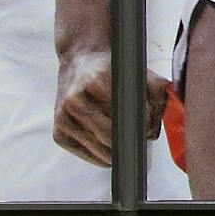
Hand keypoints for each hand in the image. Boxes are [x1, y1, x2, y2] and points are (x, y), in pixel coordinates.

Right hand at [52, 44, 170, 166]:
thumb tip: (155, 126)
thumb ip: (156, 92)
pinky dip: (105, 154)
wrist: (79, 59)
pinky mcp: (58, 134)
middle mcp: (76, 100)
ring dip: (121, 150)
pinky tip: (112, 141)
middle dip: (132, 139)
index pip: (126, 116)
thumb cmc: (111, 68)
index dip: (142, 125)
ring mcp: (64, 118)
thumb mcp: (136, 72)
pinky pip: (90, 156)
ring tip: (127, 136)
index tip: (149, 125)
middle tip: (142, 133)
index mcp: (96, 81)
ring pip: (102, 151)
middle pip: (112, 137)